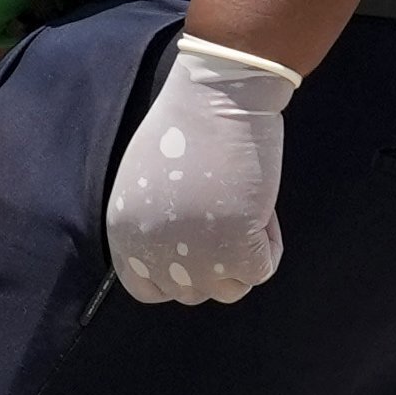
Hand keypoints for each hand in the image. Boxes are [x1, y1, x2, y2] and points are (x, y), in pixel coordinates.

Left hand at [106, 37, 299, 305]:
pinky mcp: (237, 251)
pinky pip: (262, 272)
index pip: (146, 288)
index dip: (177, 273)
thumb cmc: (184, 129)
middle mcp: (155, 255)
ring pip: (229, 290)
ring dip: (243, 257)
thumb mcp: (149, 187)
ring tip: (244, 212)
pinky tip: (262, 209)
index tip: (200, 246)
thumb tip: (189, 249)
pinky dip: (270, 245)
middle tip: (228, 219)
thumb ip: (158, 225)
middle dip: (215, 263)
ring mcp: (196, 258)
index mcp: (125, 236)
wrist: (216, 101)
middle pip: (191, 292)